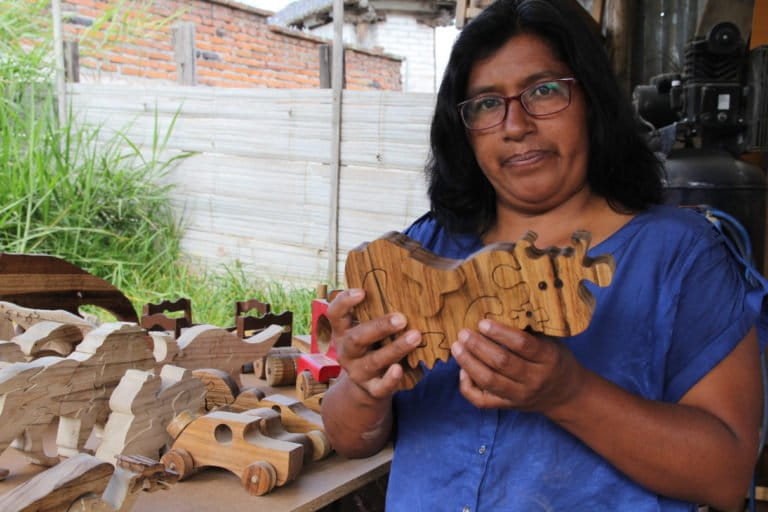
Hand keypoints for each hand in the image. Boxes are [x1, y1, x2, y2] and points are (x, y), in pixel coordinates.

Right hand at [327, 288, 421, 399]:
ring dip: (395, 348)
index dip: (344, 302)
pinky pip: (380, 387)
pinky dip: (390, 379)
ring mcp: (357, 371)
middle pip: (357, 338)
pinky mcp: (371, 389)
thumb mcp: (366, 327)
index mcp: (343, 331)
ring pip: (373, 361)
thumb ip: (375, 312)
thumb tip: (403, 285)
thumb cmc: (372, 345)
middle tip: (401, 317)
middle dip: (379, 327)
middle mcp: (347, 351)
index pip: (335, 314)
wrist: (366, 384)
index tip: (362, 291)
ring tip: (415, 336)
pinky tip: (400, 369)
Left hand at [450, 319, 585, 412]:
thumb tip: (496, 310)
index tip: (483, 323)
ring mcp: (520, 396)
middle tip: (463, 333)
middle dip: (478, 346)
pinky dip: (468, 385)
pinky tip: (463, 370)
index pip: (523, 345)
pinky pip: (482, 400)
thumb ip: (530, 330)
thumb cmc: (554, 360)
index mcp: (548, 358)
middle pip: (502, 363)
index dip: (500, 333)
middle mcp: (534, 379)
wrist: (565, 395)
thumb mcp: (551, 342)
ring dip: (469, 362)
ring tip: (457, 347)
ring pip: (489, 381)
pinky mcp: (508, 406)